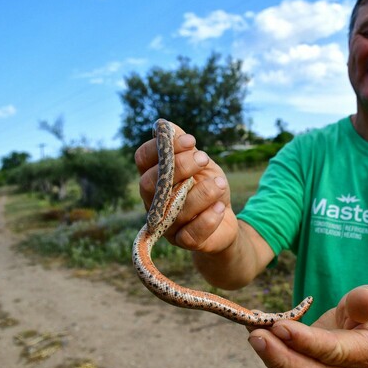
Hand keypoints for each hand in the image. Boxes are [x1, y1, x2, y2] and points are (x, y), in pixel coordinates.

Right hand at [134, 121, 237, 253]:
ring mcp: (165, 223)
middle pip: (150, 183)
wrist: (225, 218)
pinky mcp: (183, 241)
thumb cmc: (208, 186)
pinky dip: (208, 217)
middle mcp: (153, 200)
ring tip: (221, 183)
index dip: (162, 147)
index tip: (191, 140)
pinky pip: (191, 232)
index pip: (142, 158)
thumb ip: (185, 147)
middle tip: (204, 159)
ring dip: (202, 192)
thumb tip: (165, 126)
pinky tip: (220, 207)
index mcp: (154, 177)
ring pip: (174, 208)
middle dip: (180, 167)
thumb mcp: (201, 164)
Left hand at [248, 286, 367, 367]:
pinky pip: (286, 364)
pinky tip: (255, 328)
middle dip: (280, 357)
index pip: (332, 352)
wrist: (367, 329)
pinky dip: (269, 349)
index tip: (281, 326)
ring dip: (270, 353)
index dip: (306, 341)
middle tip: (257, 336)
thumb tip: (363, 299)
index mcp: (366, 355)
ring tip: (252, 329)